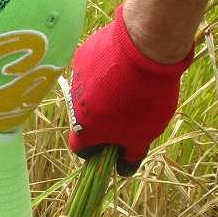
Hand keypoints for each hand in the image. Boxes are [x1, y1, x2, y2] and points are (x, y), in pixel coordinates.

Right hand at [65, 4, 192, 175]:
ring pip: (88, 93)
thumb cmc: (143, 99)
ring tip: (131, 86)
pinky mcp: (84, 54)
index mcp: (84, 129)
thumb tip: (123, 170)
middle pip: (85, 120)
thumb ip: (131, 155)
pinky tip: (126, 66)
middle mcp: (73, 105)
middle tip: (129, 114)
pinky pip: (92, 69)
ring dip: (103, 95)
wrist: (144, 47)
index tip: (113, 146)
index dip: (96, 151)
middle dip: (103, 121)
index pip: (81, 149)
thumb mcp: (143, 135)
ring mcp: (77, 77)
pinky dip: (105, 71)